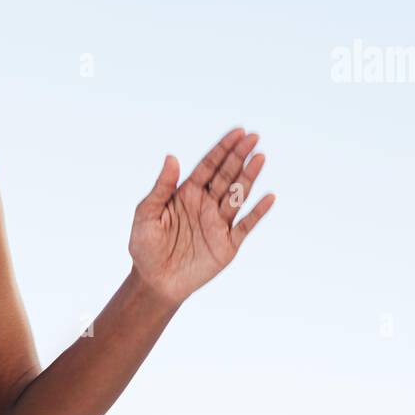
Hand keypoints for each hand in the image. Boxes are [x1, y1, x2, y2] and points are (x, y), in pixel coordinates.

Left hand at [128, 127, 275, 305]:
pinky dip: (257, 212)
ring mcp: (218, 223)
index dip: (223, 149)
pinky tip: (268, 197)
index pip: (208, 166)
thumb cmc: (145, 247)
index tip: (238, 132)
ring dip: (249, 177)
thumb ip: (161, 187)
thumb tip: (172, 157)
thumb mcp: (146, 214)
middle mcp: (205, 204)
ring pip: (237, 195)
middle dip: (239, 156)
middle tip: (253, 137)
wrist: (155, 282)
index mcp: (187, 194)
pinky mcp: (227, 244)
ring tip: (260, 158)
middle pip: (226, 175)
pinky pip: (246, 225)